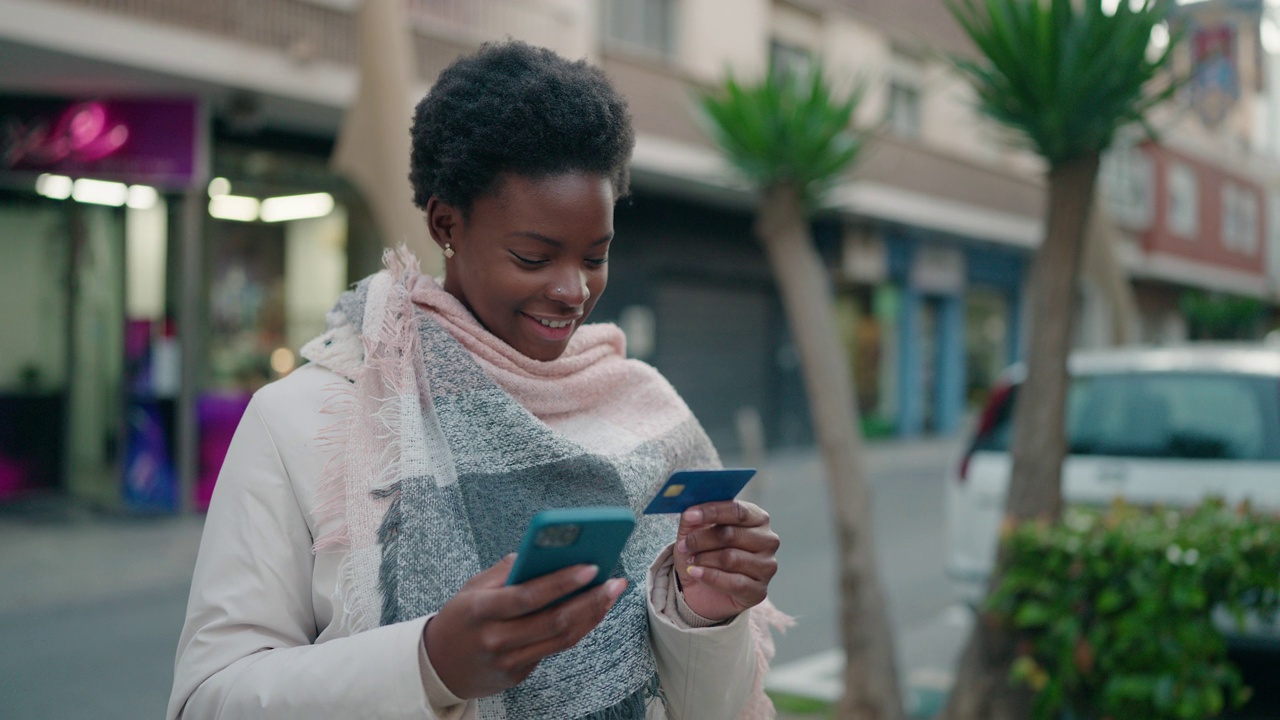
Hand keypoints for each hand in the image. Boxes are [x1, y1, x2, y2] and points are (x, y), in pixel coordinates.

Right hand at [424, 554, 627, 698]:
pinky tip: (593, 611)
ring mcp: (508, 662)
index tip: (591, 566)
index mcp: (480, 610)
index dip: (562, 582)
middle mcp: (495, 639)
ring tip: (611, 594)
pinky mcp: (519, 675)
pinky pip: (555, 649)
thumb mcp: (473, 587)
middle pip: (554, 621)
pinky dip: (578, 629)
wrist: (438, 666)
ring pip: (561, 639)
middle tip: (615, 582)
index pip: (528, 596)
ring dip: (592, 616)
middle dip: (590, 600)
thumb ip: (509, 571)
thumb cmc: (461, 617)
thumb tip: (549, 552)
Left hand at [673, 500, 778, 621]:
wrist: (704, 588)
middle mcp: (768, 540)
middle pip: (732, 535)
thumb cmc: (705, 552)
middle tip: (683, 545)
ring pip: (731, 558)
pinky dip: (709, 576)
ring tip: (690, 560)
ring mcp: (767, 566)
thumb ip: (693, 518)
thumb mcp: (694, 531)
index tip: (689, 516)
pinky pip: (734, 582)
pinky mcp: (759, 591)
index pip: (737, 511)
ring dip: (704, 559)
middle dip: (701, 539)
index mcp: (757, 518)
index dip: (712, 512)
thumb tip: (689, 513)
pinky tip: (694, 572)